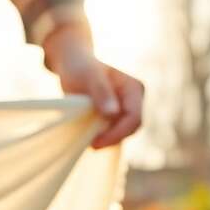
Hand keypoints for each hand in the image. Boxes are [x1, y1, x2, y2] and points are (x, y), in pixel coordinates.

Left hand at [43, 24, 143, 148]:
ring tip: (88, 139)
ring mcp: (127, 108)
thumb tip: (113, 112)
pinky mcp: (118, 116)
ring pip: (123, 133)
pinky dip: (104, 137)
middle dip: (112, 138)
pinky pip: (115, 132)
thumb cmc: (80, 67)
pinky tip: (90, 136)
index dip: (118, 133)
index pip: (134, 118)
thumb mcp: (89, 77)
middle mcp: (135, 99)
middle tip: (90, 144)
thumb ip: (102, 92)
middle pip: (131, 128)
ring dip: (107, 139)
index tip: (95, 142)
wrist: (73, 64)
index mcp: (134, 88)